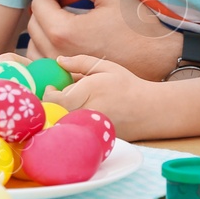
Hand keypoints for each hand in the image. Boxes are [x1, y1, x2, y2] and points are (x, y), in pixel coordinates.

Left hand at [26, 0, 176, 79]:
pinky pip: (44, 61)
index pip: (38, 4)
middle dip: (43, 7)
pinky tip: (65, 36)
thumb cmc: (136, 24)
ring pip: (34, 45)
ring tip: (62, 15)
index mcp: (64, 31)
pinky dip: (46, 46)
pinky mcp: (69, 79)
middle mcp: (57, 53)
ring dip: (43, 27)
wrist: (158, 58)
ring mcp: (63, 70)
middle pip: (33, 25)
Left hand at [45, 55, 161, 140]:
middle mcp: (91, 110)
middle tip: (56, 96)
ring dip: (61, 115)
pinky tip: (78, 117)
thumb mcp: (105, 67)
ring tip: (68, 105)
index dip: (48, 95)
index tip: (51, 88)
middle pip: (58, 113)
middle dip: (52, 105)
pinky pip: (77, 132)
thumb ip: (80, 62)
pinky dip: (72, 125)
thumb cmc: (127, 85)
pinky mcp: (97, 138)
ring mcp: (94, 127)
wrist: (150, 110)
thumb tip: (58, 60)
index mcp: (91, 90)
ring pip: (66, 123)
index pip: (57, 99)